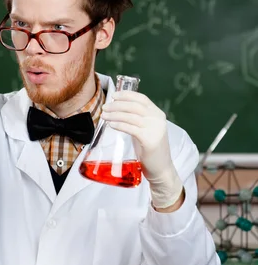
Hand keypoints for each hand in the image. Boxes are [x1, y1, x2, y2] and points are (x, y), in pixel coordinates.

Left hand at [101, 91, 183, 207]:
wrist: (161, 169)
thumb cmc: (150, 151)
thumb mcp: (146, 130)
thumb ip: (137, 120)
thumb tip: (118, 110)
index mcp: (158, 114)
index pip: (142, 99)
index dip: (126, 95)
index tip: (114, 95)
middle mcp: (158, 119)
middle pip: (134, 106)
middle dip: (117, 105)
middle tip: (104, 107)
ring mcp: (155, 129)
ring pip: (131, 116)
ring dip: (115, 114)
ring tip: (104, 116)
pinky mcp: (150, 140)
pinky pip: (131, 128)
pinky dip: (120, 125)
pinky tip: (111, 125)